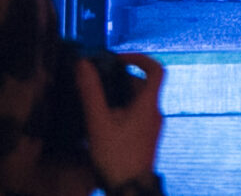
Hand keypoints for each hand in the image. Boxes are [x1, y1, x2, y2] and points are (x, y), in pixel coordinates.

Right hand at [74, 52, 166, 189]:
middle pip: (142, 86)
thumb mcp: (99, 123)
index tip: (118, 59)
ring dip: (118, 98)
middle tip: (96, 84)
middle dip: (119, 81)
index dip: (140, 58)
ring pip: (137, 103)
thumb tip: (84, 64)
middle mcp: (155, 113)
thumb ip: (91, 93)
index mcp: (149, 104)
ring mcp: (151, 127)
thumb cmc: (116, 156)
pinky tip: (101, 123)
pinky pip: (135, 117)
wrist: (130, 190)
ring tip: (94, 103)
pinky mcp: (145, 139)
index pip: (156, 69)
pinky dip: (120, 112)